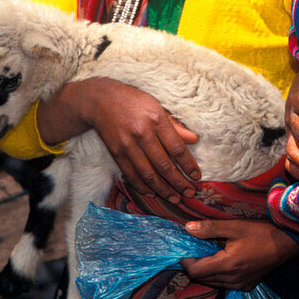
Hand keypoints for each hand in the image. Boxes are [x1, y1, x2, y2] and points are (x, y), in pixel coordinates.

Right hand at [37, 77, 200, 201]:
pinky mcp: (116, 153)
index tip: (196, 176)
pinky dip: (142, 186)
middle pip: (164, 165)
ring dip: (163, 189)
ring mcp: (127, 145)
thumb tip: (194, 139)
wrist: (101, 100)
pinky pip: (131, 174)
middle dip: (178, 182)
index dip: (188, 165)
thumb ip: (176, 126)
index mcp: (156, 120)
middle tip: (190, 193)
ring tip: (175, 197)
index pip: (177, 148)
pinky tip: (153, 193)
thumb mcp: (158, 107)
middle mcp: (142, 134)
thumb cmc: (135, 102)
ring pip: (148, 174)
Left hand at [181, 219, 298, 289]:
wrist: (288, 243)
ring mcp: (240, 285)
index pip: (195, 271)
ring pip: (213, 282)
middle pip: (202, 279)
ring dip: (207, 270)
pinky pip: (225, 284)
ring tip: (209, 253)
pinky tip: (224, 260)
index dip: (186, 260)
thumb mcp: (235, 226)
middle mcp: (232, 280)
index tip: (186, 248)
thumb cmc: (262, 232)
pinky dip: (219, 274)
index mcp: (227, 265)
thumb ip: (210, 228)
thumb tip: (188, 228)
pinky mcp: (247, 286)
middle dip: (195, 264)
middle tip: (196, 248)